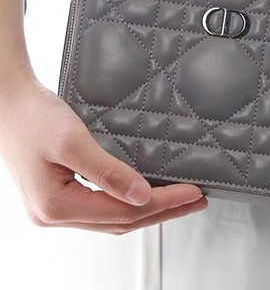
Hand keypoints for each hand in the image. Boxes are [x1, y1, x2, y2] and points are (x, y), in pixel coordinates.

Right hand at [0, 69, 206, 234]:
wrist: (8, 103)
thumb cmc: (34, 118)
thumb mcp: (73, 142)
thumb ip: (107, 172)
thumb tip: (141, 196)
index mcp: (56, 206)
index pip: (124, 213)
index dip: (164, 203)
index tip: (192, 193)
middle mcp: (54, 215)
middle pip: (121, 221)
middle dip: (163, 212)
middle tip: (195, 202)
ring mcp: (55, 208)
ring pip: (111, 217)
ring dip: (147, 210)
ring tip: (178, 201)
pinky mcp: (59, 195)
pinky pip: (101, 207)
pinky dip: (127, 203)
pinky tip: (143, 195)